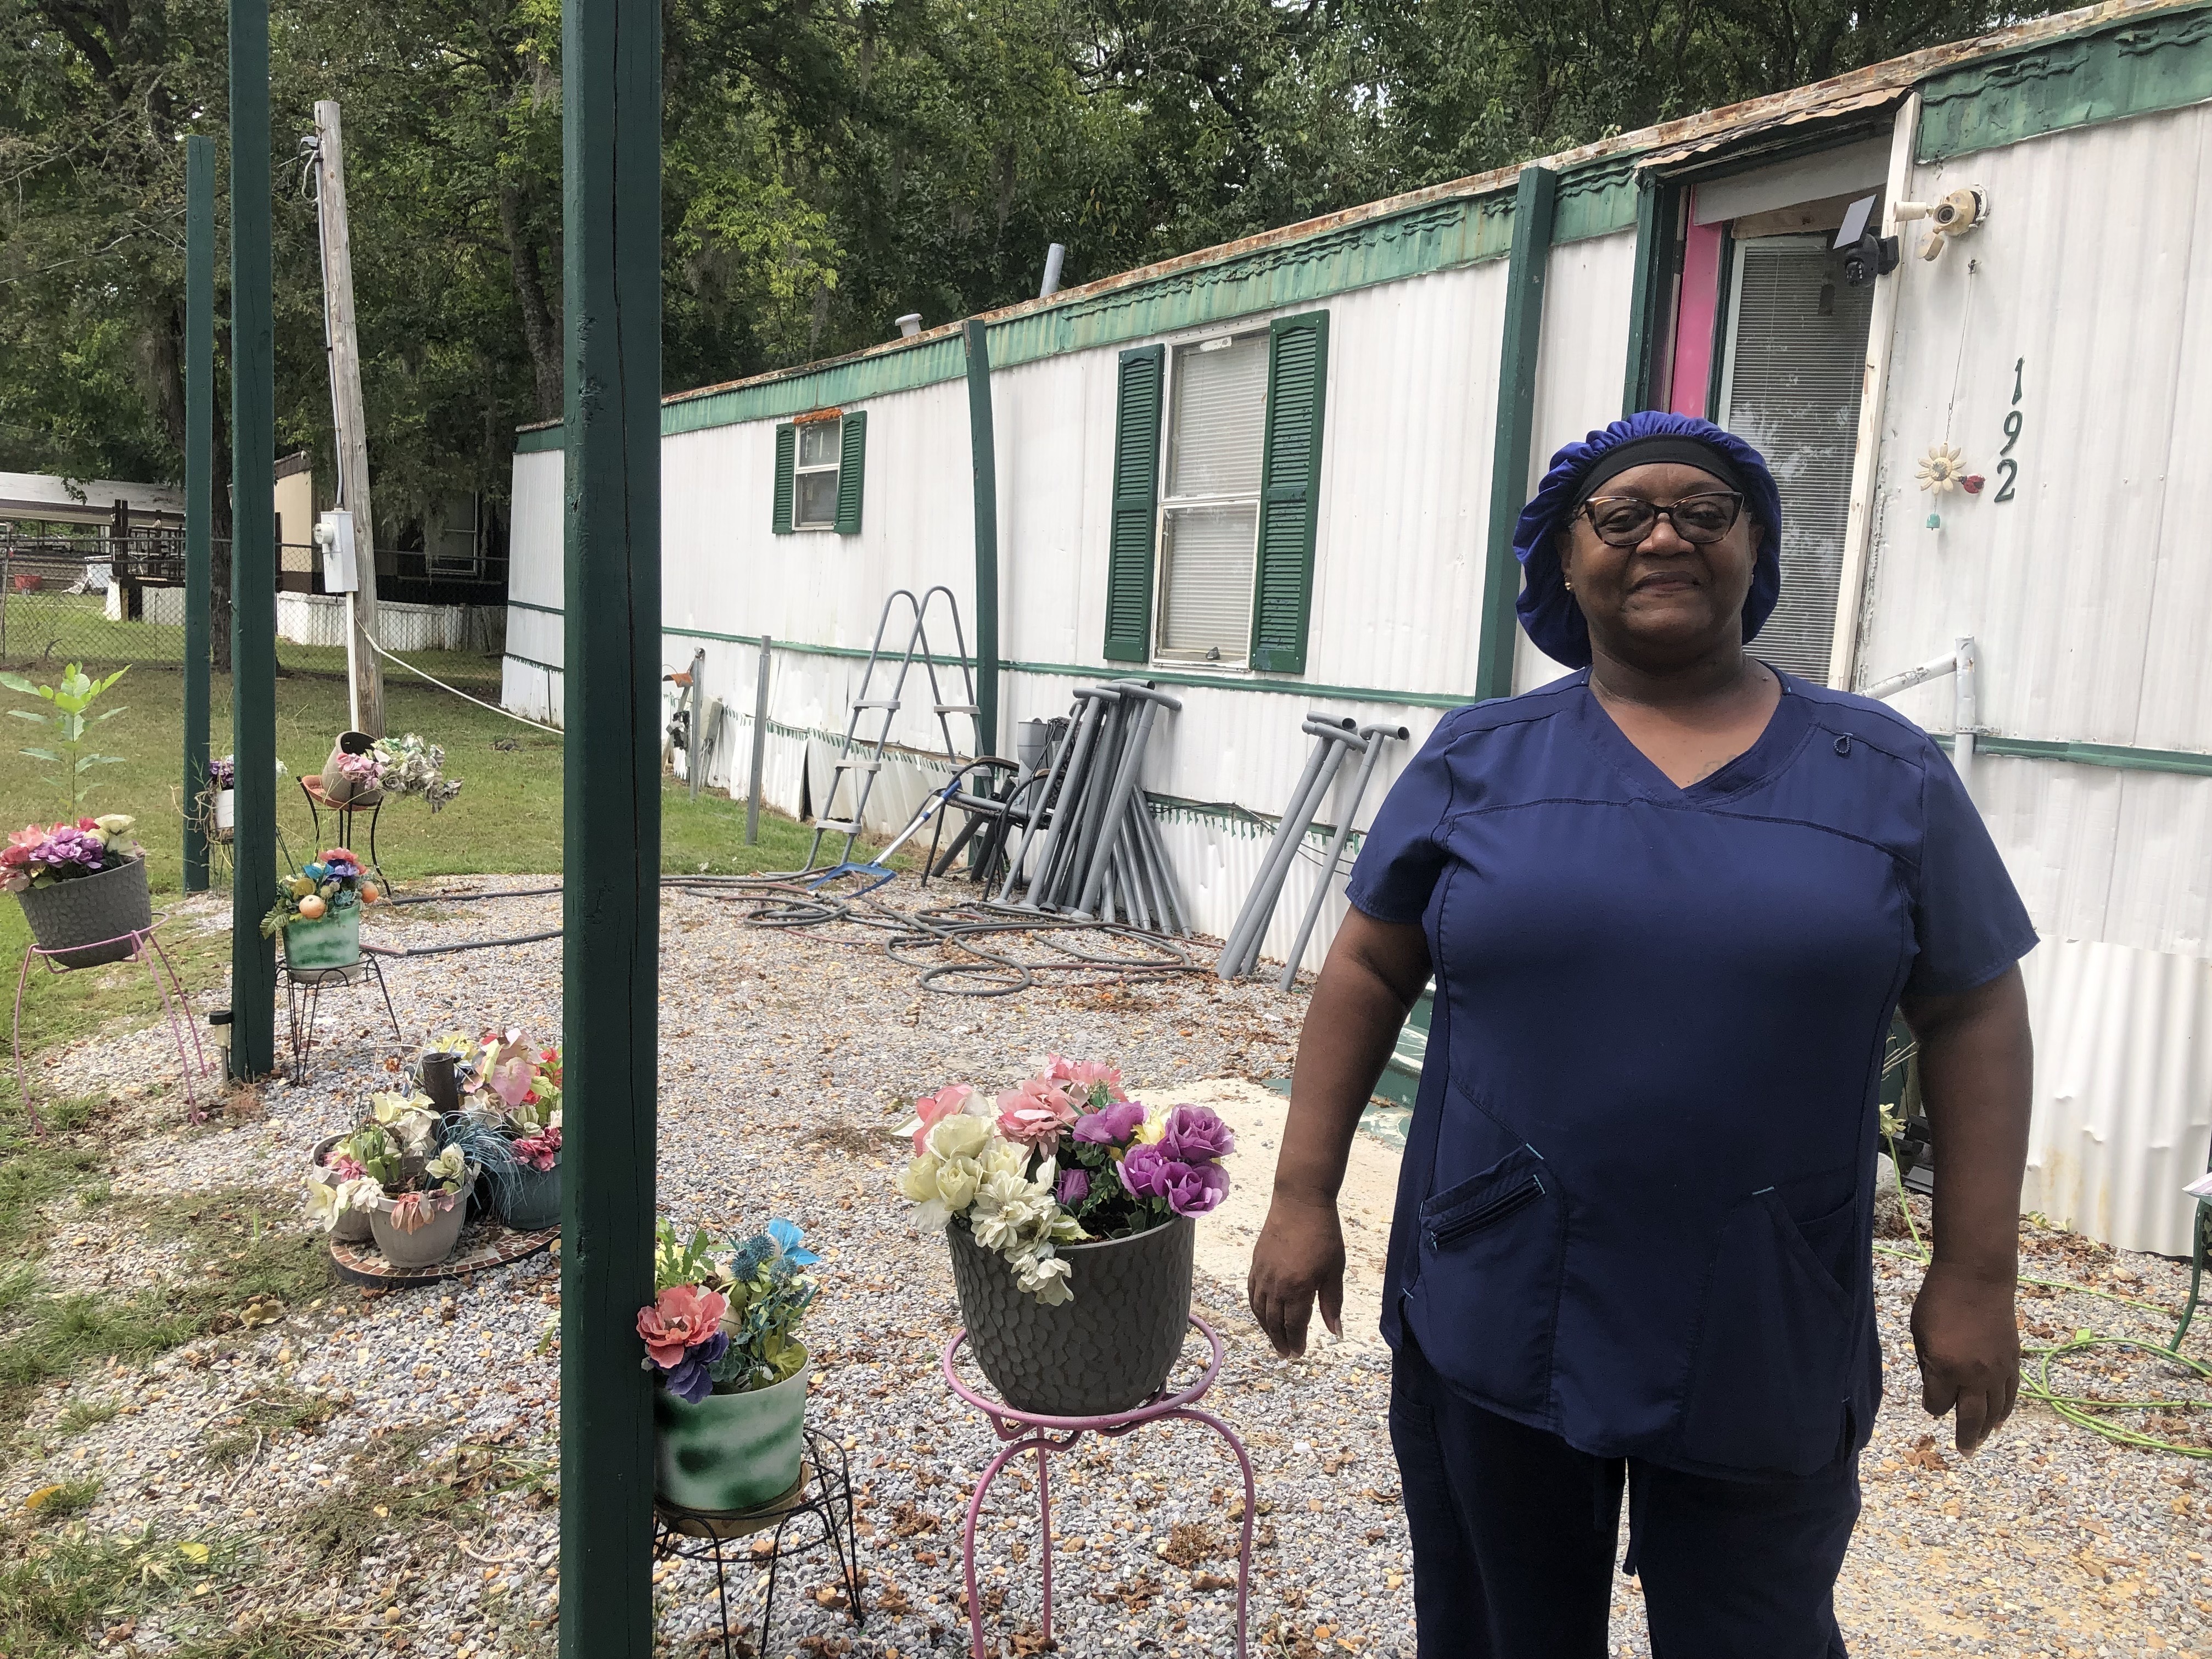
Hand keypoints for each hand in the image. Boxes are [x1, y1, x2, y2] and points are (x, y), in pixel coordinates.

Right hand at [1248, 1191, 1344, 1357]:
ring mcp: (1263, 1274)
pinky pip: (1252, 1293)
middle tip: (1286, 1354)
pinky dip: (1256, 1308)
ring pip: (1260, 1310)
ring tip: (1274, 1340)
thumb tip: (1336, 1332)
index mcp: (1298, 1289)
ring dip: (1266, 1328)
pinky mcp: (1256, 1263)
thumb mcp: (1334, 1270)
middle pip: (1274, 1322)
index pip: (1294, 1324)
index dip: (1297, 1341)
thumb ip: (1333, 1303)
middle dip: (1280, 1340)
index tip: (1299, 1354)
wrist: (1300, 1202)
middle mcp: (1276, 1285)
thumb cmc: (1323, 1235)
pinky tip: (1262, 1313)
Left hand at [1910, 1260, 2020, 1454]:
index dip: (1932, 1405)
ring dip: (1987, 1428)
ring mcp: (1997, 1370)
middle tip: (1964, 1452)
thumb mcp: (1919, 1331)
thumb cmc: (1939, 1300)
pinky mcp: (2013, 1361)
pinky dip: (2005, 1410)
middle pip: (1970, 1417)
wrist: (1977, 1277)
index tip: (1930, 1403)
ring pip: (1995, 1410)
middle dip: (1965, 1436)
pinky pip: (2011, 1395)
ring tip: (1980, 1442)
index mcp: (1945, 1367)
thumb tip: (1936, 1387)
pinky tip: (1999, 1420)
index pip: (1938, 1403)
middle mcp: (1974, 1375)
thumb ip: (1927, 1363)